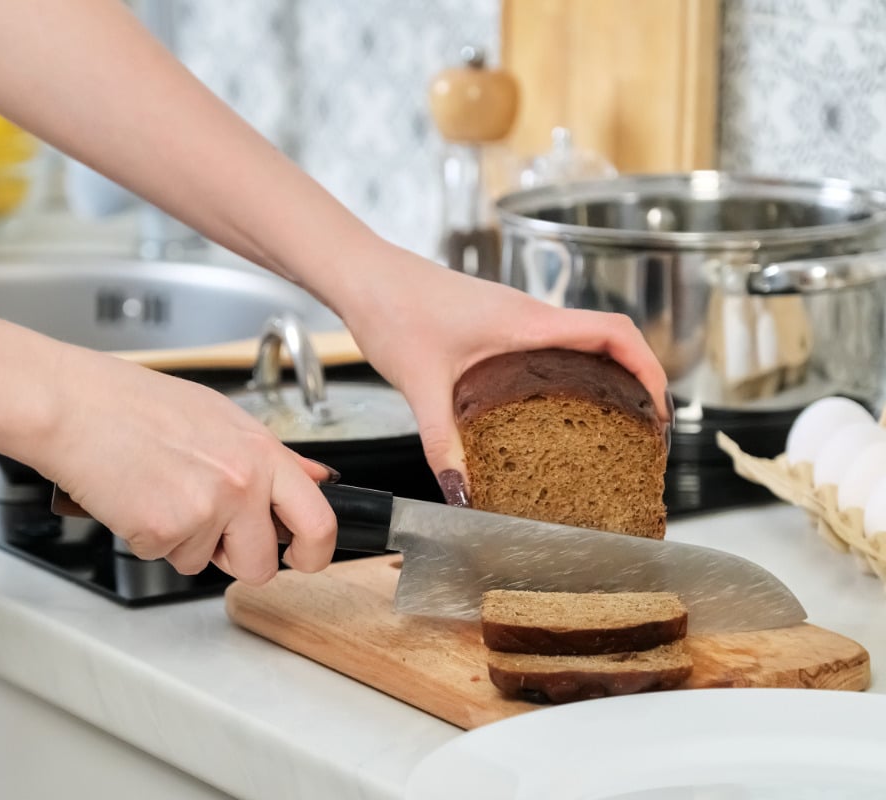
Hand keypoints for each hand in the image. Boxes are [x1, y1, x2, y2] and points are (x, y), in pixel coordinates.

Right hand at [18, 349, 336, 583]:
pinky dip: (146, 537)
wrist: (73, 406)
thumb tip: (312, 478)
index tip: (304, 557)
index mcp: (259, 451)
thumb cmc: (131, 405)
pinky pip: (165, 557)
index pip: (319, 517)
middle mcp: (241, 482)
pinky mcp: (165, 531)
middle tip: (212, 535)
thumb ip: (267, 456)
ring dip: (182, 542)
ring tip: (158, 492)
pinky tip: (135, 498)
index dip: (315, 551)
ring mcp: (205, 509)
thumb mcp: (216, 416)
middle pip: (264, 563)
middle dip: (241, 562)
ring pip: (204, 562)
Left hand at [334, 240, 669, 503]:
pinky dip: (568, 371)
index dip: (649, 369)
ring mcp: (513, 317)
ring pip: (578, 342)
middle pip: (608, 339)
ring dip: (603, 376)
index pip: (614, 332)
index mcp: (526, 321)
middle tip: (641, 432)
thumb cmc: (391, 308)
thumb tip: (463, 494)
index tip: (660, 410)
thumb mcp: (420, 386)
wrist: (361, 274)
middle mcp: (528, 314)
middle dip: (635, 381)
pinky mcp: (494, 323)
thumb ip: (443, 443)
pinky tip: (550, 409)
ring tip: (608, 426)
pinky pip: (549, 345)